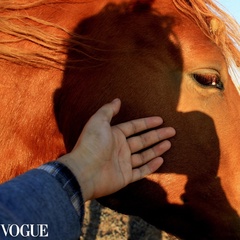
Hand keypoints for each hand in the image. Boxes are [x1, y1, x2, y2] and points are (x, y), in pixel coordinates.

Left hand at [59, 99, 175, 200]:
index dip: (147, 123)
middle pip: (143, 140)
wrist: (83, 171)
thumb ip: (108, 110)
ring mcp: (123, 163)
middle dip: (157, 135)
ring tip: (169, 143)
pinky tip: (161, 160)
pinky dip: (151, 166)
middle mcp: (120, 148)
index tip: (160, 120)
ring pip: (144, 155)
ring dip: (156, 149)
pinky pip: (141, 171)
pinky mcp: (125, 177)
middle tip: (172, 131)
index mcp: (115, 135)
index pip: (134, 127)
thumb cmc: (91, 144)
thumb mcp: (98, 121)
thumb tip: (117, 100)